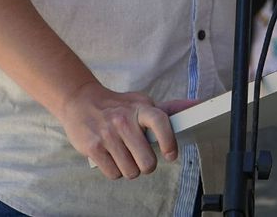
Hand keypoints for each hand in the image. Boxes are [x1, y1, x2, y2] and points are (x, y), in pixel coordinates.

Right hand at [59, 80, 196, 179]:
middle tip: (143, 159)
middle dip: (148, 165)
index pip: (160, 122)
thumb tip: (196, 105)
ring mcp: (107, 135)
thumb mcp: (141, 102)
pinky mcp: (93, 148)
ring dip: (130, 169)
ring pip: (131, 172)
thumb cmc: (117, 106)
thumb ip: (167, 108)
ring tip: (125, 156)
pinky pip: (114, 174)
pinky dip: (116, 171)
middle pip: (147, 161)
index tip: (171, 155)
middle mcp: (124, 121)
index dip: (169, 141)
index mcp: (140, 108)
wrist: (80, 101)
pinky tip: (113, 158)